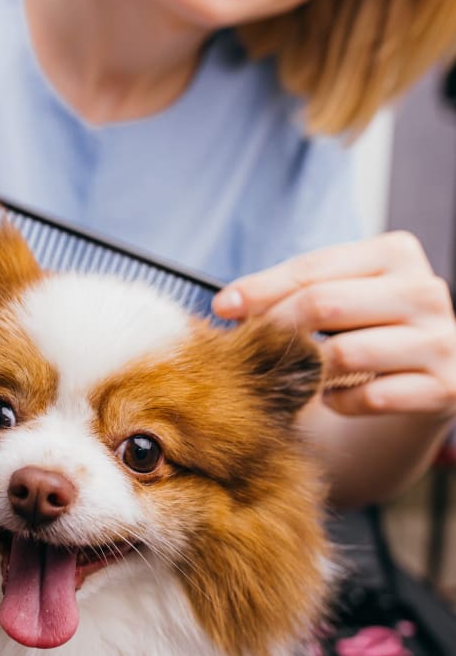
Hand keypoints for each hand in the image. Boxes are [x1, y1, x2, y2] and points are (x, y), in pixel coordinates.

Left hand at [212, 231, 455, 419]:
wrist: (411, 386)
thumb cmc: (356, 332)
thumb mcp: (326, 302)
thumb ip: (284, 296)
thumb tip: (227, 305)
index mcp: (394, 253)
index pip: (313, 268)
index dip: (261, 289)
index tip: (223, 307)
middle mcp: (425, 290)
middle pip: (325, 304)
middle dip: (277, 329)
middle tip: (249, 349)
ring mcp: (442, 339)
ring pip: (346, 353)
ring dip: (308, 371)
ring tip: (298, 376)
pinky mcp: (446, 387)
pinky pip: (372, 397)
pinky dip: (340, 402)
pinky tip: (331, 400)